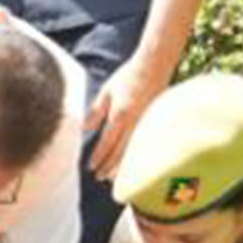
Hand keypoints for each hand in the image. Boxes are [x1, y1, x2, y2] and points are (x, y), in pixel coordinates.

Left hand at [85, 56, 164, 179]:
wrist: (156, 65)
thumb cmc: (129, 75)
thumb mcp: (107, 91)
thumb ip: (96, 111)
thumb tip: (86, 129)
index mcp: (120, 115)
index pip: (107, 143)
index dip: (99, 158)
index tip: (91, 167)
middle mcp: (134, 123)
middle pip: (120, 152)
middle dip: (108, 167)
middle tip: (98, 177)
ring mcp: (146, 124)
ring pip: (133, 152)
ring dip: (121, 167)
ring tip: (112, 177)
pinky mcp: (155, 123)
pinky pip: (143, 145)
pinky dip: (135, 157)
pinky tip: (131, 164)